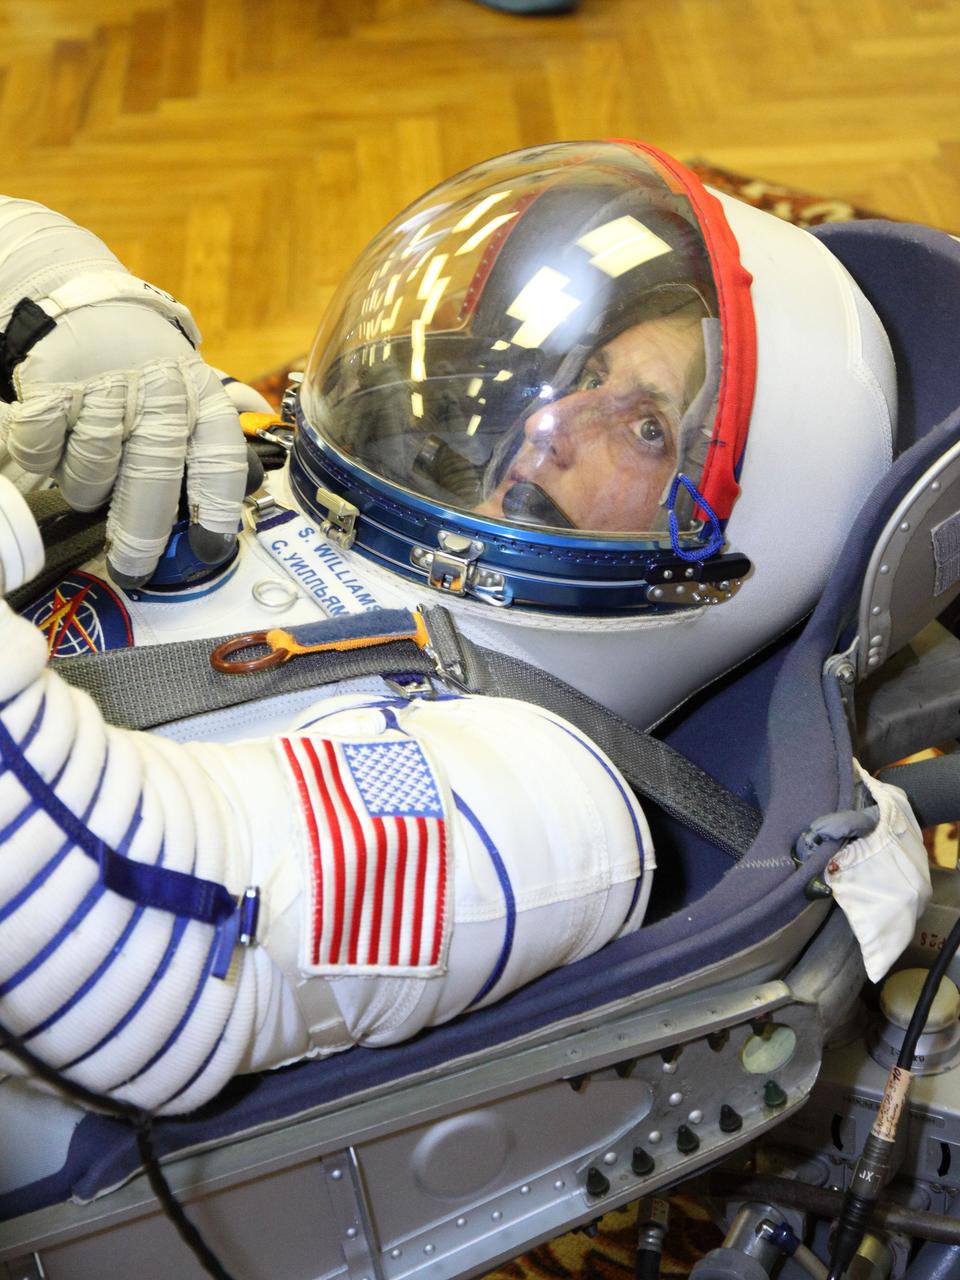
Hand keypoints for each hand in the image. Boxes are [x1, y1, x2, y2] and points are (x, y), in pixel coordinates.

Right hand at [0, 301, 247, 586]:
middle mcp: (159, 394)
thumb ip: (214, 444)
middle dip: (141, 534)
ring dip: (86, 490)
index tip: (209, 548)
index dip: (216, 509)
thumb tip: (253, 488)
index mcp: (201, 398)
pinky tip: (58, 443)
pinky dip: (45, 459)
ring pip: (91, 474)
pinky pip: (44, 451)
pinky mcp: (52, 387)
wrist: (89, 312)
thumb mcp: (193, 396)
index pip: (218, 459)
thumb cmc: (148, 373)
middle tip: (132, 569)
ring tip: (92, 475)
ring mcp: (104, 389)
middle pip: (152, 478)